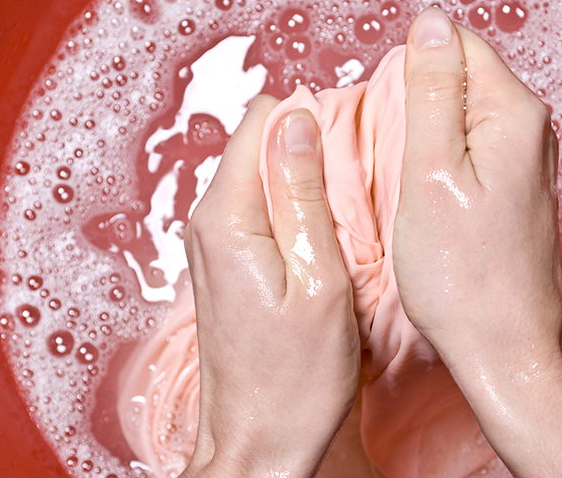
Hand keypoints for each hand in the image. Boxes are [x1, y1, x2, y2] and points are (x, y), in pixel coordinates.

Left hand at [181, 97, 360, 476]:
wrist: (259, 443)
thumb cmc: (295, 378)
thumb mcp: (319, 279)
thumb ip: (303, 192)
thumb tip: (297, 118)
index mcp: (229, 217)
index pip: (262, 120)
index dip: (311, 120)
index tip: (350, 150)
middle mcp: (208, 222)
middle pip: (260, 142)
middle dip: (308, 150)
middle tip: (353, 194)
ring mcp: (212, 243)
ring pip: (261, 175)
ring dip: (304, 184)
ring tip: (341, 224)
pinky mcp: (223, 262)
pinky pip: (259, 208)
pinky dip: (292, 211)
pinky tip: (321, 245)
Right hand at [394, 7, 561, 476]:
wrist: (503, 349)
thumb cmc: (464, 276)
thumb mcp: (430, 173)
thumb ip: (431, 92)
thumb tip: (428, 26)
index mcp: (513, 113)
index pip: (453, 44)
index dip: (408, 75)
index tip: (391, 125)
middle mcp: (529, 130)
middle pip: (456, 79)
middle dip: (414, 107)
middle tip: (397, 165)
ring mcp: (523, 162)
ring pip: (456, 118)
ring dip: (421, 139)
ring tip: (407, 187)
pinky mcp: (510, 190)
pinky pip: (464, 152)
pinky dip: (435, 165)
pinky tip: (423, 202)